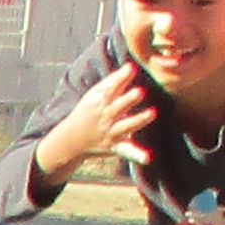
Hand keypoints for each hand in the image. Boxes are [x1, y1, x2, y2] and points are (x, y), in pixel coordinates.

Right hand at [39, 60, 154, 183]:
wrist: (71, 140)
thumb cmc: (88, 111)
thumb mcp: (94, 95)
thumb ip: (114, 81)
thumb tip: (132, 66)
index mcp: (100, 102)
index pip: (111, 88)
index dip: (121, 78)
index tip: (131, 69)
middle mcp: (106, 117)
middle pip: (119, 106)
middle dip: (129, 99)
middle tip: (140, 92)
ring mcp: (111, 132)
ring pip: (126, 126)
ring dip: (138, 120)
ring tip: (152, 113)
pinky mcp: (116, 146)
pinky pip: (127, 150)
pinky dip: (137, 155)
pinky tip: (148, 158)